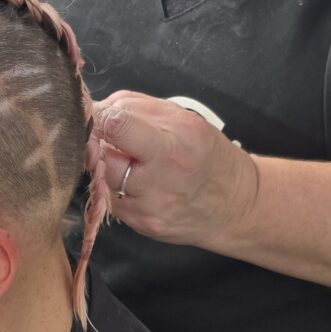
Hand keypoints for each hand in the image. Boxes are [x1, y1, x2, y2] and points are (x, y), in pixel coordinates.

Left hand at [92, 91, 259, 247]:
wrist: (235, 205)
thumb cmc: (206, 154)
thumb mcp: (184, 119)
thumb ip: (136, 108)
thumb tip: (96, 108)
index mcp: (176, 142)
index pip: (117, 125)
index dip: (99, 116)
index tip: (100, 115)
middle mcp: (163, 176)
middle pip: (100, 153)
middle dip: (96, 142)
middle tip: (107, 139)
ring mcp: (149, 205)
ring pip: (100, 176)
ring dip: (103, 164)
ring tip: (125, 160)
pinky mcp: (140, 223)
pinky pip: (109, 198)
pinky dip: (112, 186)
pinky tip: (134, 182)